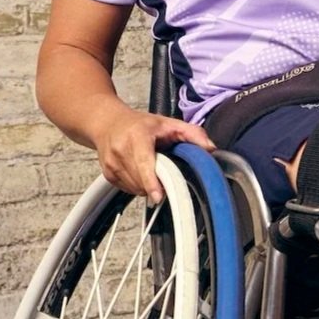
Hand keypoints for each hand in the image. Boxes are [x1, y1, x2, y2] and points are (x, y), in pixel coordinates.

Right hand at [92, 105, 212, 202]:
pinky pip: (128, 190)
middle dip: (157, 183)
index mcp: (136, 136)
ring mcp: (111, 164)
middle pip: (142, 180)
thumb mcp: (168, 123)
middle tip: (165, 172)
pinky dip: (138, 185)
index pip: (143, 162)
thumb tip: (211, 149)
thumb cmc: (139, 124)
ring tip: (151, 168)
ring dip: (148, 186)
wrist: (107, 122)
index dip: (151, 181)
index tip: (158, 196)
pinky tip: (140, 171)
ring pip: (136, 188)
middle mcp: (120, 150)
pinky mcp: (108, 175)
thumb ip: (193, 134)